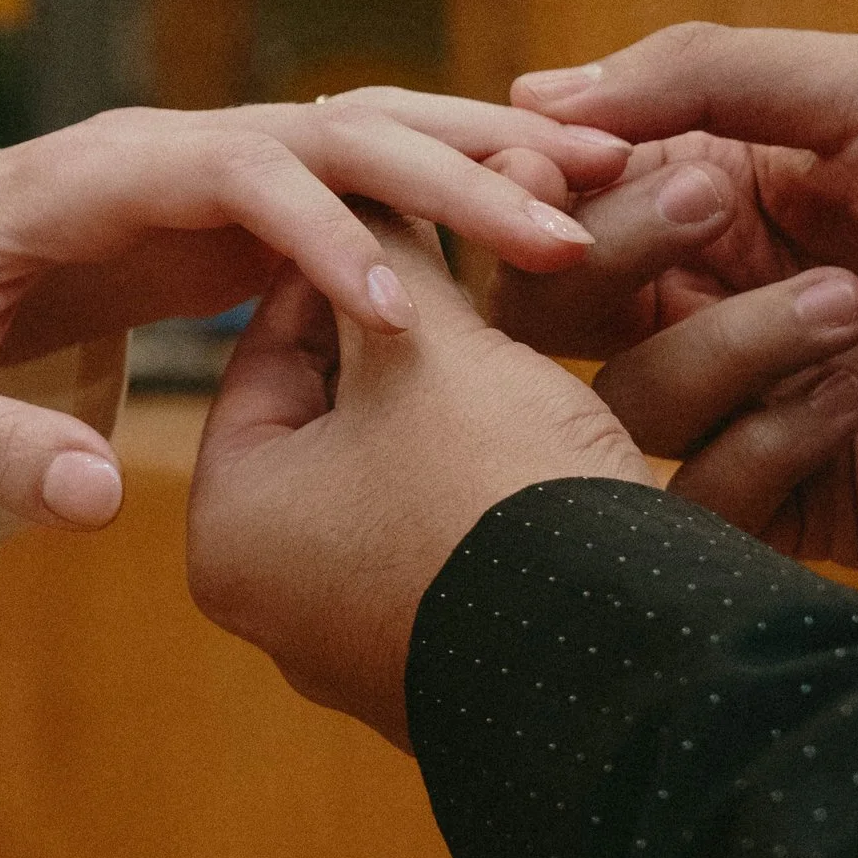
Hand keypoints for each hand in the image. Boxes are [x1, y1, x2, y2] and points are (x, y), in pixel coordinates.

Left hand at [0, 92, 632, 528]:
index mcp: (93, 176)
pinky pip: (378, 172)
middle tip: (562, 227)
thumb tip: (95, 501)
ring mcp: (226, 160)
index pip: (226, 175)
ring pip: (374, 127)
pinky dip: (465, 177)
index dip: (312, 232)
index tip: (396, 312)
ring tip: (609, 177)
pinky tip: (558, 204)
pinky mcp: (260, 194)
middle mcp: (174, 144)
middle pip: (330, 127)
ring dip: (485, 150)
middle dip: (446, 171)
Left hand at [187, 218, 857, 751]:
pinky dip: (494, 471)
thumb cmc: (494, 488)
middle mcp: (279, 602)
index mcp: (232, 527)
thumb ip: (390, 260)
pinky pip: (458, 535)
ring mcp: (364, 643)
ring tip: (519, 318)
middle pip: (335, 415)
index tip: (400, 203)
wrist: (626, 662)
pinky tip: (551, 409)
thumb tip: (371, 193)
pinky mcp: (451, 664)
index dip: (340, 260)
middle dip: (406, 332)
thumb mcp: (435, 347)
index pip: (267, 351)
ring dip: (458, 395)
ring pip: (405, 472)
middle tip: (464, 250)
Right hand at [505, 24, 857, 564]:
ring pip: (629, 404)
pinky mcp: (804, 504)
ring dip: (728, 349)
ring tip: (851, 315)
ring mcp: (756, 408)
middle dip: (616, 259)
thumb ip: (700, 74)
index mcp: (719, 195)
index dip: (546, 189)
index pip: (566, 201)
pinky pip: (704, 501)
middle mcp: (717, 301)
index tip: (568, 164)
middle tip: (712, 218)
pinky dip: (762, 447)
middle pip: (562, 308)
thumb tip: (531, 96)